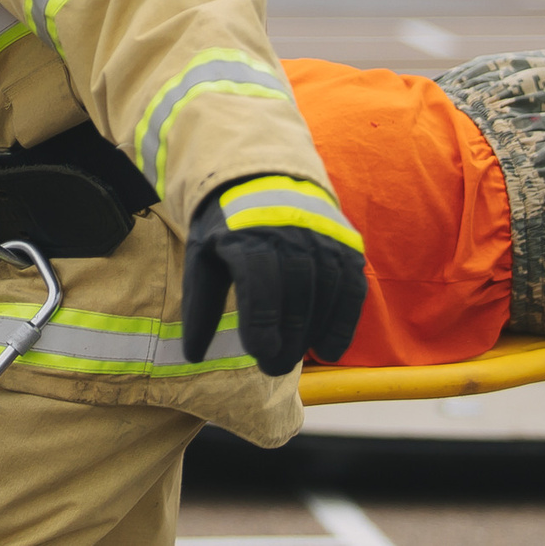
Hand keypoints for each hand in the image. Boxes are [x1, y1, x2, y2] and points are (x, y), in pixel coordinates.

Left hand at [179, 175, 367, 375]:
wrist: (266, 178)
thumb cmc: (229, 228)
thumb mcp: (204, 257)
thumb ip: (200, 305)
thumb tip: (192, 356)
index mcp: (248, 233)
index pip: (260, 281)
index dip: (262, 321)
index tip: (259, 352)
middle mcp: (290, 231)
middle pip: (295, 292)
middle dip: (287, 337)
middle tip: (273, 367)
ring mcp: (322, 236)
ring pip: (326, 293)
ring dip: (313, 333)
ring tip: (294, 358)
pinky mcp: (345, 244)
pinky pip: (352, 288)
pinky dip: (343, 323)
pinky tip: (329, 350)